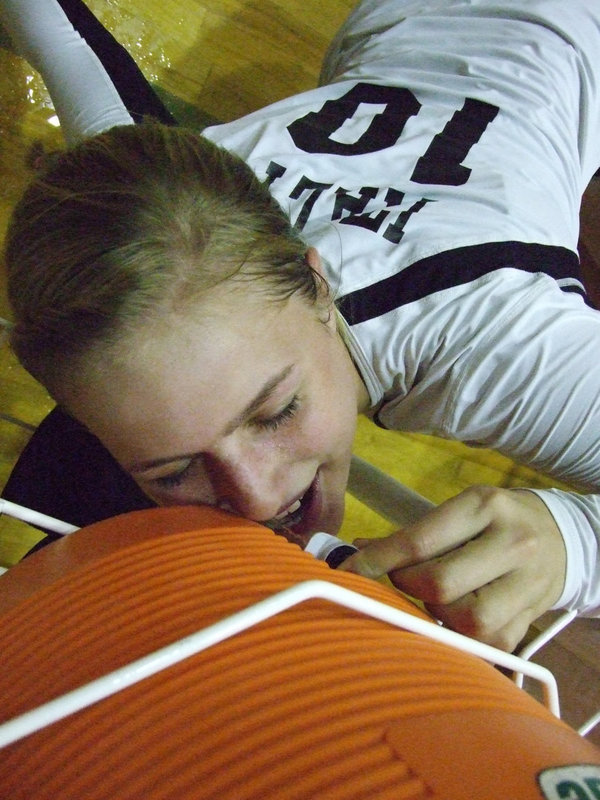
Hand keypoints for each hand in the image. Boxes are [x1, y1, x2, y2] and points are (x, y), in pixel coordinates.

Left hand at [339, 485, 566, 651]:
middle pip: (438, 584)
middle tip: (403, 580)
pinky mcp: (531, 621)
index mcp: (485, 507)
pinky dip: (459, 636)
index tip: (348, 570)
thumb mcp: (461, 511)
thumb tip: (358, 551)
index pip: (419, 541)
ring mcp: (527, 585)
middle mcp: (511, 543)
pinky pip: (484, 644)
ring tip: (438, 597)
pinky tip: (456, 616)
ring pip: (463, 619)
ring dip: (435, 613)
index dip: (377, 561)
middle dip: (406, 587)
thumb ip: (413, 534)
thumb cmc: (498, 521)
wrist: (563, 538)